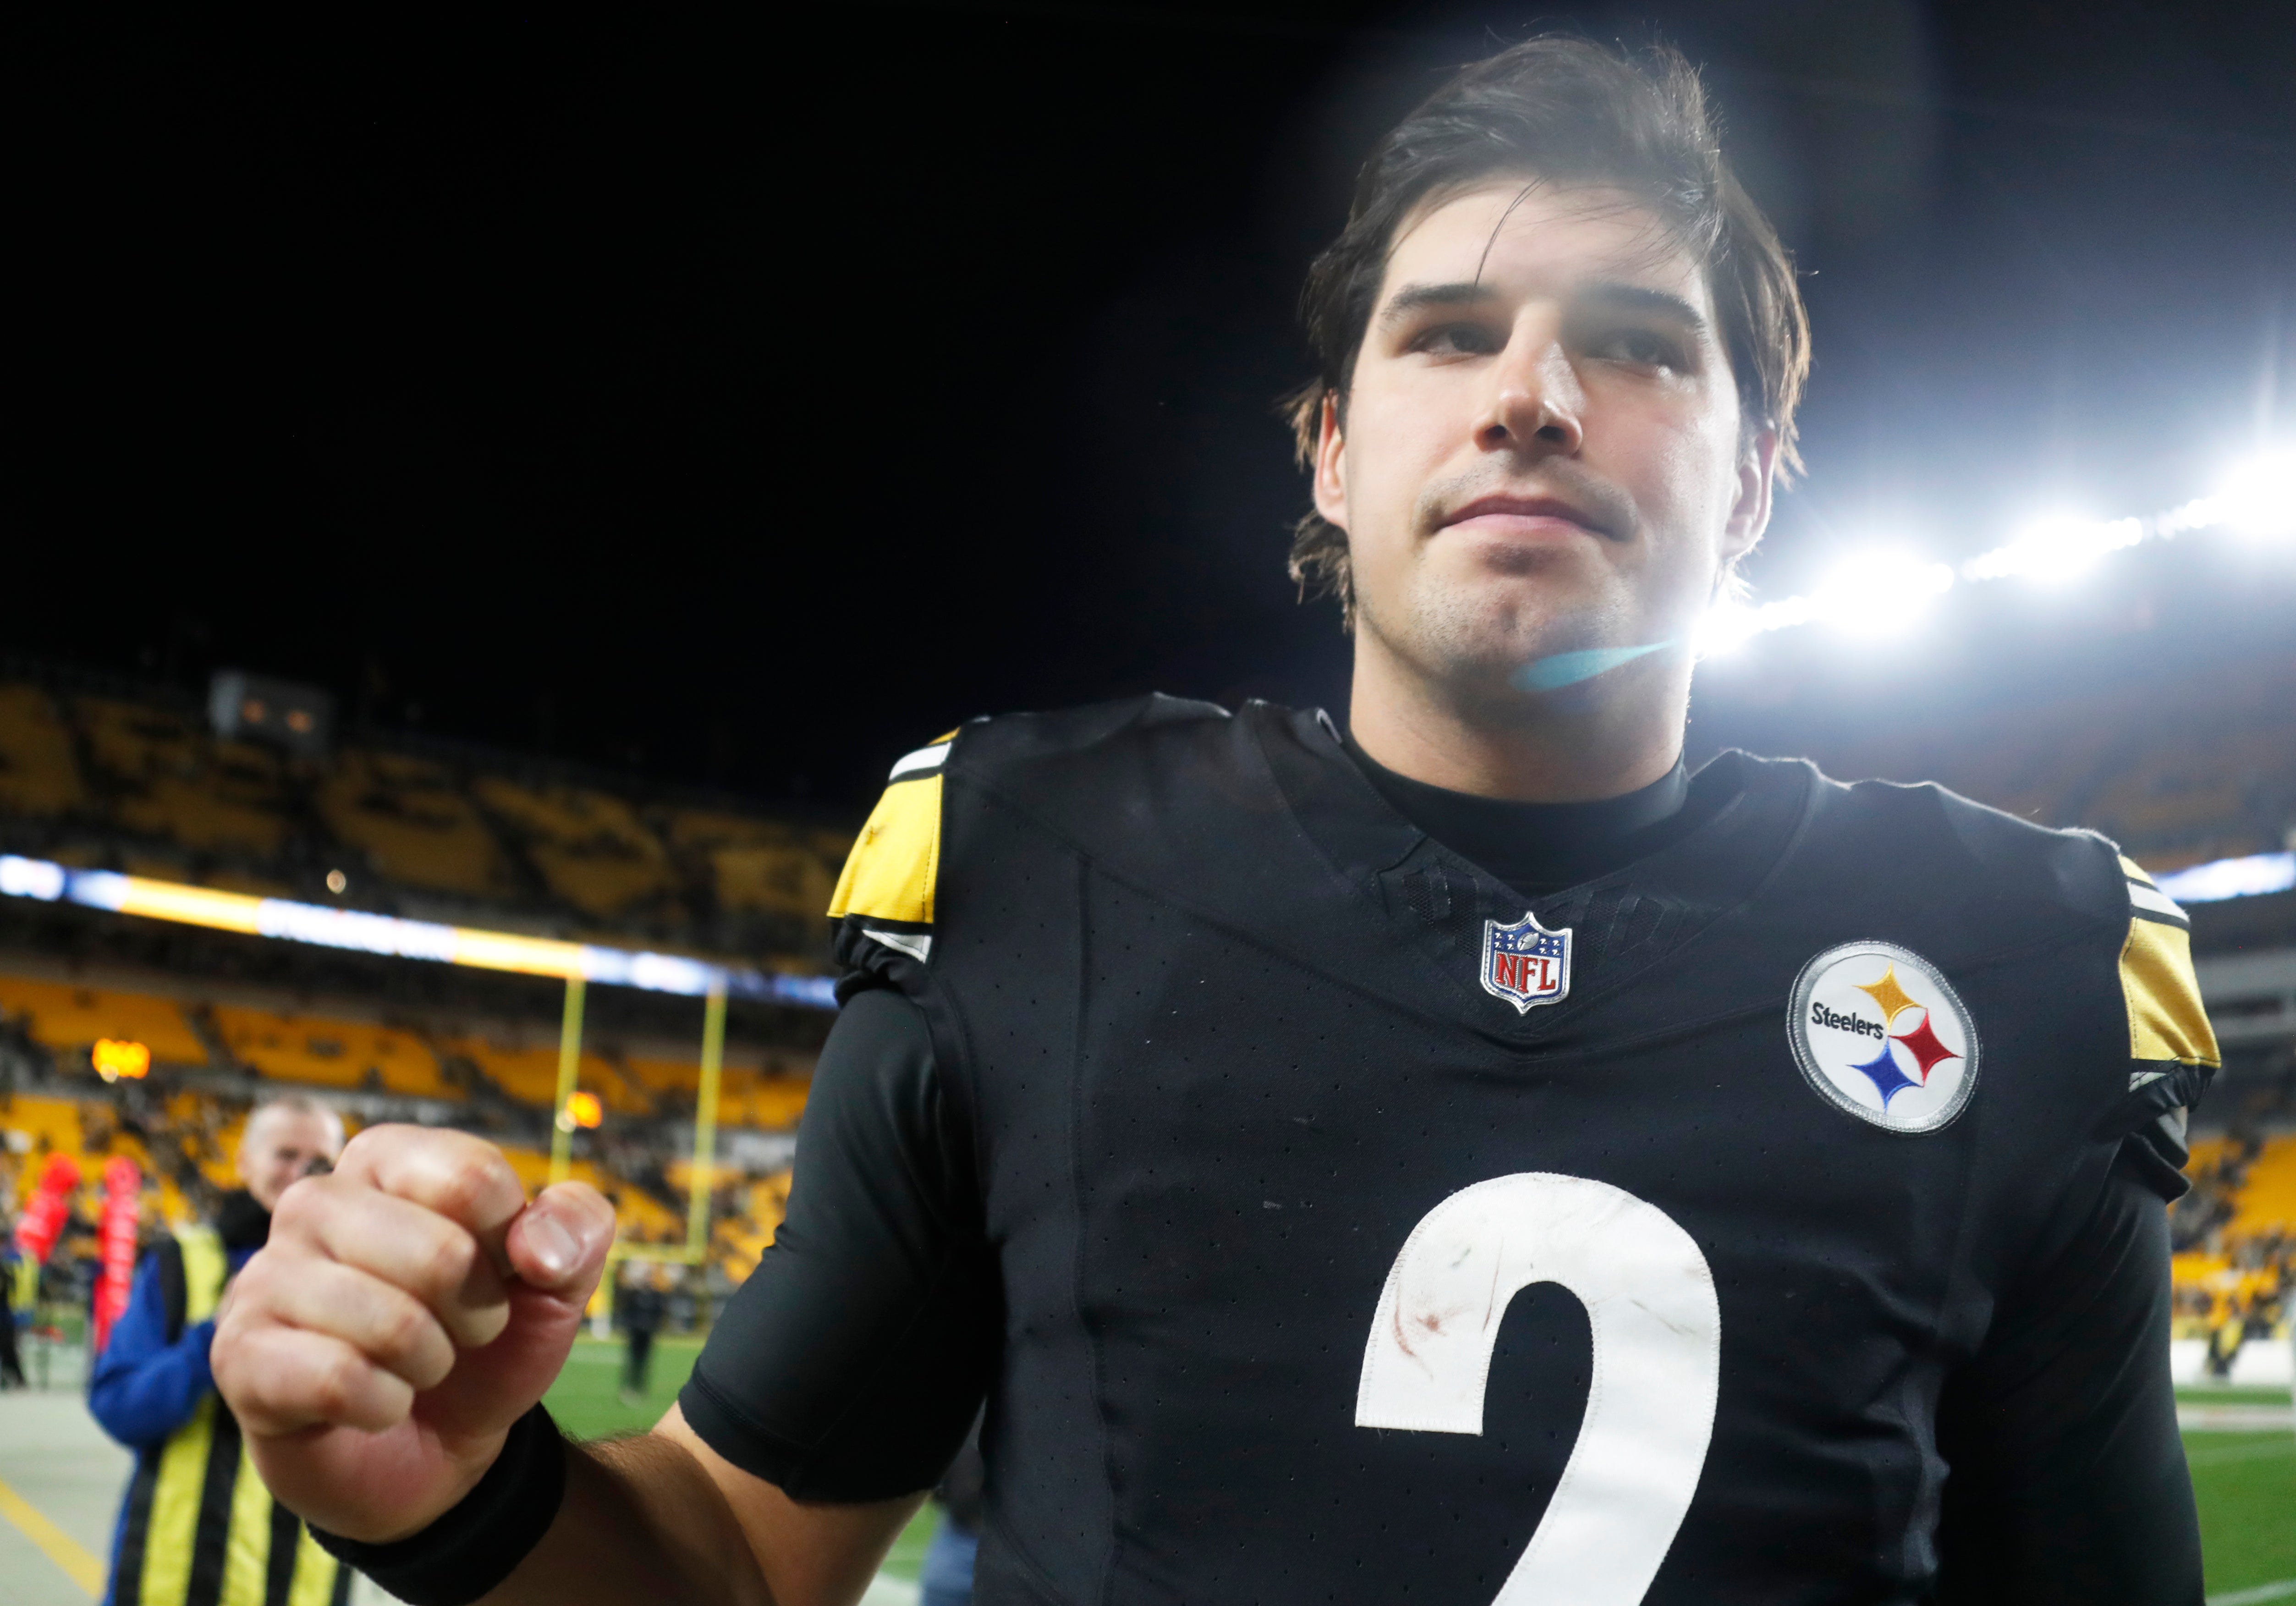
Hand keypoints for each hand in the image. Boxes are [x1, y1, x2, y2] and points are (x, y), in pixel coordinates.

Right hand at [212, 1125, 614, 1541]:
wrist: (438, 1447)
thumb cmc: (486, 1344)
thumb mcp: (557, 1282)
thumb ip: (577, 1230)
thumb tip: (536, 1244)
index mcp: (387, 1160)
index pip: (473, 1176)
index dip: (512, 1244)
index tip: (502, 1272)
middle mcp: (315, 1202)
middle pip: (440, 1252)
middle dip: (477, 1313)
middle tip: (461, 1333)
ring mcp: (265, 1277)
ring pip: (390, 1321)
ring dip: (432, 1363)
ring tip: (419, 1368)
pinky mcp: (239, 1355)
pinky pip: (335, 1379)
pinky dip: (383, 1405)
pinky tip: (376, 1405)